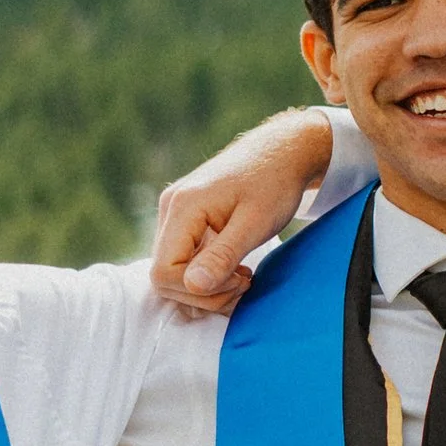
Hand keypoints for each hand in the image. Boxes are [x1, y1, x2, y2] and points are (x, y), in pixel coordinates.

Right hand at [150, 109, 337, 311]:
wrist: (282, 152)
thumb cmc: (274, 183)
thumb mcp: (255, 223)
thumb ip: (223, 255)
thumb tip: (192, 286)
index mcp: (183, 207)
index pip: (163, 273)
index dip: (198, 290)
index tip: (237, 281)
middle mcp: (170, 209)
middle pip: (164, 277)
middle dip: (204, 293)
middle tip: (244, 283)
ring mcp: (175, 213)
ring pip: (173, 272)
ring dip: (207, 287)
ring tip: (242, 277)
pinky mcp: (185, 219)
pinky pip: (183, 260)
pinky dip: (207, 273)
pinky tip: (234, 269)